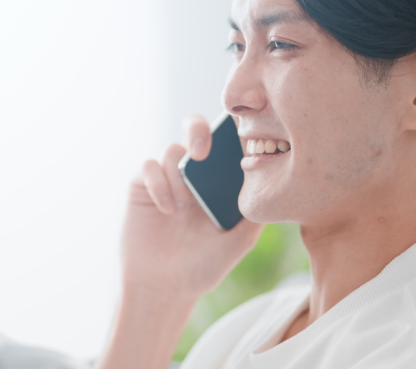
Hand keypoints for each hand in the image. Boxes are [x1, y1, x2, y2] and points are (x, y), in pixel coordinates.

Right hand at [120, 114, 263, 298]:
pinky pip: (149, 166)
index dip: (230, 131)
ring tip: (182, 211)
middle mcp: (193, 173)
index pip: (224, 142)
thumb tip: (273, 186)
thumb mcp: (239, 242)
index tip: (237, 136)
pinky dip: (159, 183)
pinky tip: (167, 209)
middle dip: (198, 131)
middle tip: (202, 152)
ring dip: (179, 176)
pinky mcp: (142, 185)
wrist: (164, 287)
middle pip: (194, 128)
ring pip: (171, 150)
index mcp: (218, 180)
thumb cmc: (203, 266)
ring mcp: (167, 177)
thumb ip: (254, 214)